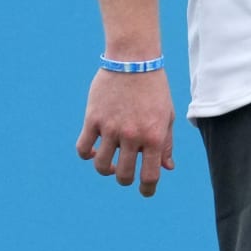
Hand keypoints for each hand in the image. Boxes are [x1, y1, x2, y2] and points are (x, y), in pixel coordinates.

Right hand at [76, 68, 175, 197]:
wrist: (134, 59)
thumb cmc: (154, 87)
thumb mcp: (167, 114)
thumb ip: (166, 142)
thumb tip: (167, 168)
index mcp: (154, 135)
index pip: (149, 176)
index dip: (147, 189)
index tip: (145, 191)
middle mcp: (132, 135)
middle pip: (123, 176)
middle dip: (125, 179)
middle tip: (126, 171)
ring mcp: (111, 128)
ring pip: (101, 166)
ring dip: (106, 168)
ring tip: (110, 160)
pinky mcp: (93, 119)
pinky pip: (83, 149)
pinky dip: (87, 154)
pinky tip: (95, 148)